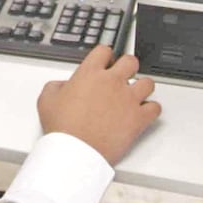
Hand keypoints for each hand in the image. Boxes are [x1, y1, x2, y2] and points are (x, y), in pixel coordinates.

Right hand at [36, 46, 160, 165]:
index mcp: (90, 74)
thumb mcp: (47, 100)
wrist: (75, 152)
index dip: (105, 56)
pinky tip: (143, 113)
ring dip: (142, 87)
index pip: (104, 51)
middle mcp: (112, 82)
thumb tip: (62, 85)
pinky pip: (155, 108)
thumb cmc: (62, 128)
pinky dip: (151, 110)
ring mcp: (128, 99)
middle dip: (127, 67)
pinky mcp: (138, 118)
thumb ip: (55, 86)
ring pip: (148, 83)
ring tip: (135, 94)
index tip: (105, 62)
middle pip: (131, 61)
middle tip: (123, 76)